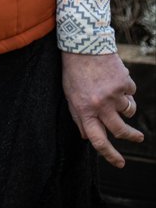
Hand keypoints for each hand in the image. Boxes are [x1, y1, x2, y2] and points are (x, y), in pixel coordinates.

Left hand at [61, 50, 143, 167]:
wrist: (83, 44)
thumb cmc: (74, 70)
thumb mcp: (69, 95)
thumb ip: (78, 117)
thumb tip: (87, 137)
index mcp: (84, 110)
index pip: (98, 141)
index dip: (110, 155)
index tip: (120, 163)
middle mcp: (100, 105)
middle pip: (120, 131)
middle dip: (132, 137)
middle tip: (138, 138)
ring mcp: (114, 95)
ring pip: (128, 110)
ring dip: (125, 104)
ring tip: (113, 89)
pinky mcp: (125, 83)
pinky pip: (131, 92)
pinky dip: (125, 87)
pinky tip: (114, 76)